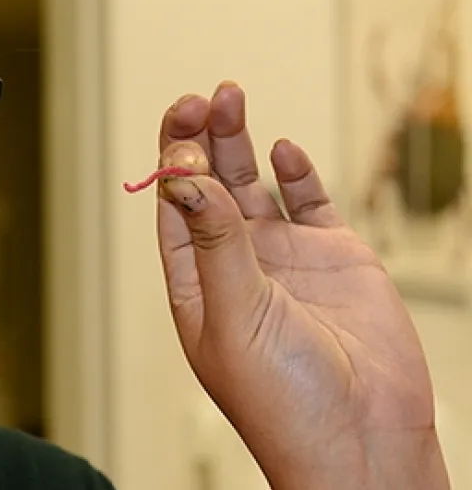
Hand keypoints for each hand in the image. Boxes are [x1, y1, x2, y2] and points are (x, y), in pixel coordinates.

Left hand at [153, 81, 449, 488]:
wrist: (364, 438)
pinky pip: (309, 202)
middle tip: (202, 97)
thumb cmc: (282, 400)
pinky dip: (296, 173)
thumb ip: (216, 242)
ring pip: (252, 185)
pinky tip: (282, 149)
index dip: (173, 160)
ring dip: (240, 143)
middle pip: (209, 185)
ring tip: (230, 97)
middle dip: (202, 139)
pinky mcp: (335, 257)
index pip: (174, 206)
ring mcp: (285, 258)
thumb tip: (184, 177)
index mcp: (196, 282)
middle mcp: (236, 264)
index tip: (179, 121)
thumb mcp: (235, 314)